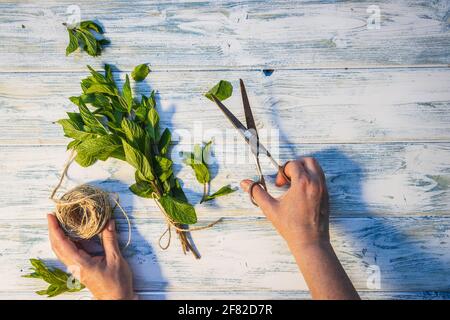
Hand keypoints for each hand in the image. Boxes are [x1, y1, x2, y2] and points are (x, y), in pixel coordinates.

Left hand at [47, 213, 135, 299]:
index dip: (54, 229)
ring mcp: (76, 267)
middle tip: (53, 215)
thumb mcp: (115, 259)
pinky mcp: (80, 268)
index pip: (62, 243)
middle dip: (53, 230)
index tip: (51, 216)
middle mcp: (74, 265)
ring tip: (60, 221)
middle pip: (57, 246)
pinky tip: (73, 234)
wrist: (116, 298)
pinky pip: (69, 252)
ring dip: (58, 235)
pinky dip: (67, 241)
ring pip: (61, 249)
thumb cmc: (116, 283)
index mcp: (80, 263)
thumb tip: (108, 222)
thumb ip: (110, 240)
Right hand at [241, 158, 358, 298]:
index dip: (283, 172)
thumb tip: (245, 183)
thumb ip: (257, 193)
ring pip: (316, 168)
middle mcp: (316, 183)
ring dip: (304, 171)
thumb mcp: (270, 208)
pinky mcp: (327, 196)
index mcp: (303, 183)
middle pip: (308, 161)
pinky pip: (320, 179)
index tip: (278, 184)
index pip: (293, 164)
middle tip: (287, 178)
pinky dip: (310, 179)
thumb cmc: (291, 227)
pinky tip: (301, 193)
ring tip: (294, 184)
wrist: (310, 242)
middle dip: (295, 165)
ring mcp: (323, 189)